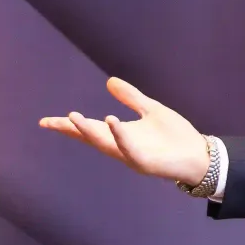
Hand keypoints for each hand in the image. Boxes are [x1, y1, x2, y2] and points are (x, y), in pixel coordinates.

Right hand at [39, 77, 210, 186]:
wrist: (200, 155)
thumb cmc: (175, 136)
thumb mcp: (151, 110)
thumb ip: (131, 97)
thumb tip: (110, 81)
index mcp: (121, 135)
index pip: (90, 129)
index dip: (68, 126)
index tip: (44, 121)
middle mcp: (122, 147)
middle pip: (91, 138)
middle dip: (71, 130)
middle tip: (50, 122)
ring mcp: (132, 156)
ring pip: (105, 144)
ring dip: (88, 131)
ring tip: (72, 117)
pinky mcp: (146, 162)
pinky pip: (129, 148)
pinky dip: (119, 135)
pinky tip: (111, 120)